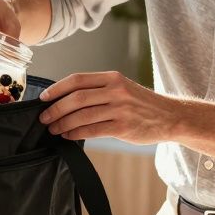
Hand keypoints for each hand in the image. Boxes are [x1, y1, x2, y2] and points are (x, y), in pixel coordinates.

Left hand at [39, 71, 175, 143]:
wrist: (170, 116)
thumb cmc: (141, 104)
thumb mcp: (122, 87)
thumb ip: (98, 90)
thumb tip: (65, 99)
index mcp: (113, 78)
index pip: (77, 79)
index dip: (57, 89)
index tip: (43, 98)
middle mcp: (116, 91)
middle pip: (76, 98)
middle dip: (55, 109)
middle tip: (44, 117)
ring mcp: (120, 109)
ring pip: (82, 115)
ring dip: (63, 123)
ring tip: (53, 129)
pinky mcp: (123, 128)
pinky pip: (92, 130)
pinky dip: (76, 133)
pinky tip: (68, 136)